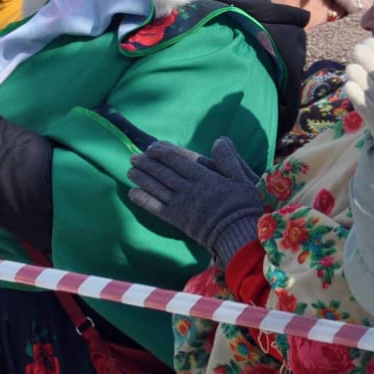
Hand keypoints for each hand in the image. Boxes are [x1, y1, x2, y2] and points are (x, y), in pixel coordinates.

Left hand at [127, 137, 264, 267]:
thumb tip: (219, 140)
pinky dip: (143, 200)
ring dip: (142, 178)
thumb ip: (229, 159)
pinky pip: (156, 207)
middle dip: (148, 164)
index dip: (163, 153)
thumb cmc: (243, 206)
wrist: (238, 234)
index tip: (151, 148)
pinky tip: (132, 193)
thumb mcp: (242, 179)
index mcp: (204, 176)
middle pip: (164, 173)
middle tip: (133, 157)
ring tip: (130, 171)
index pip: (178, 161)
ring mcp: (182, 204)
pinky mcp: (178, 220)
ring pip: (157, 187)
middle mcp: (189, 188)